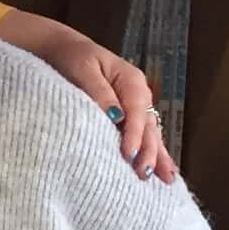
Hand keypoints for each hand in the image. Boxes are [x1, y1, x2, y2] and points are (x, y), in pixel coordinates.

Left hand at [0, 10, 175, 179]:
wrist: (62, 50)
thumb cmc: (70, 57)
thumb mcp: (82, 69)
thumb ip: (98, 91)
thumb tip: (115, 116)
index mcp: (131, 80)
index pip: (136, 112)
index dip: (133, 135)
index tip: (128, 155)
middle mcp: (138, 94)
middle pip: (148, 126)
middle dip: (148, 151)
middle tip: (143, 174)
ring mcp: (136, 105)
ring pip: (151, 133)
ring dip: (156, 155)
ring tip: (166, 179)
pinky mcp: (128, 115)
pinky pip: (144, 134)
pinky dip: (152, 151)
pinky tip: (162, 169)